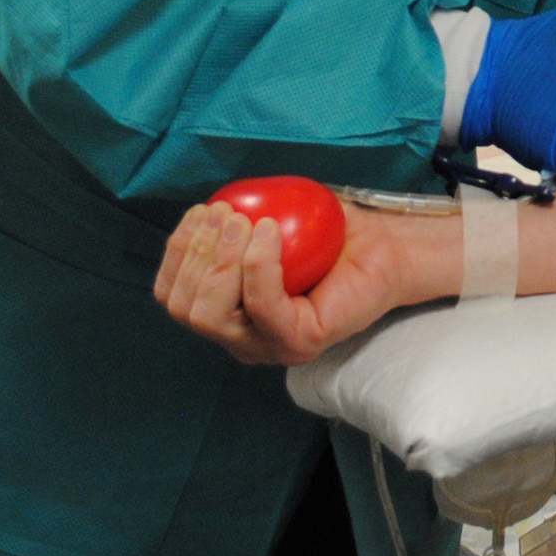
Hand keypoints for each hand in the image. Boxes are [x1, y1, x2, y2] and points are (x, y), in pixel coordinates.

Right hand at [154, 200, 406, 364]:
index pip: (173, 298)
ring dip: (221, 258)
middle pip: (186, 308)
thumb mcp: (268, 225)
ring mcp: (269, 346)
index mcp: (228, 317)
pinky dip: (258, 263)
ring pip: (212, 314)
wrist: (382, 247)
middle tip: (225, 212)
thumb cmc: (328, 237)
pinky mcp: (297, 342)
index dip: (177, 253)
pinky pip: (261, 304)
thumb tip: (204, 209)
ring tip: (245, 220)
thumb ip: (235, 223)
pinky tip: (269, 231)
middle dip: (196, 253)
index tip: (200, 211)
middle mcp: (242, 340)